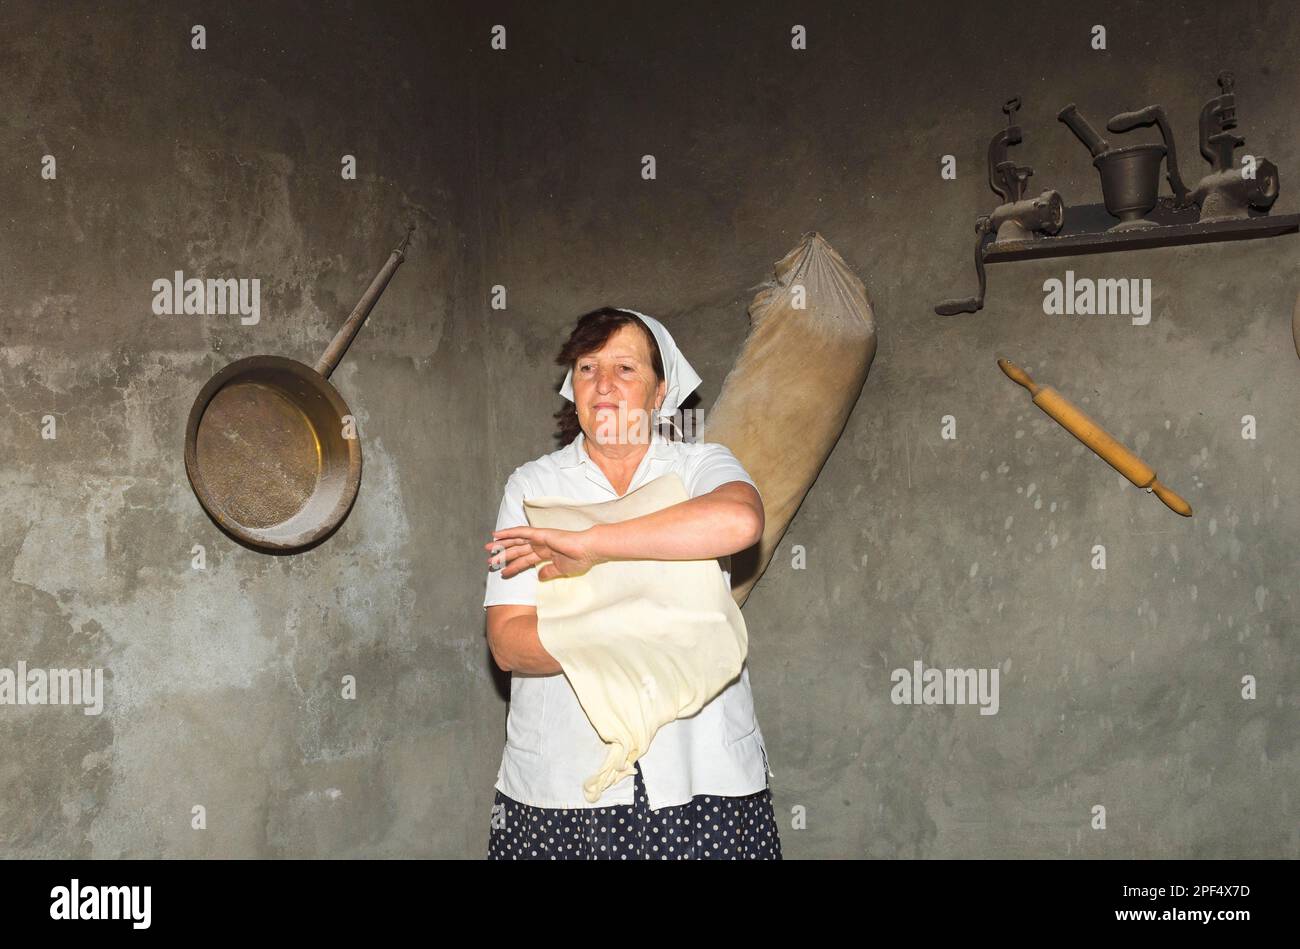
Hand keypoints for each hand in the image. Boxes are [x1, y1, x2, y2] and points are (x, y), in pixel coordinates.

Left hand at [485, 525, 601, 580]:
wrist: (588, 550)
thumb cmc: (581, 559)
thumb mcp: (562, 570)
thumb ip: (549, 572)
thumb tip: (539, 576)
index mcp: (546, 554)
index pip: (525, 560)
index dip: (513, 567)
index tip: (502, 573)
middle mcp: (541, 545)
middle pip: (518, 551)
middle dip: (503, 555)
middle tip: (489, 560)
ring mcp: (540, 538)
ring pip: (516, 541)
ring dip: (502, 544)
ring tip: (488, 548)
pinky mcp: (540, 533)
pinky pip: (521, 532)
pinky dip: (509, 532)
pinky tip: (498, 534)